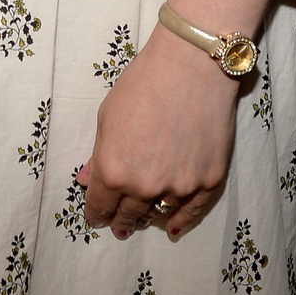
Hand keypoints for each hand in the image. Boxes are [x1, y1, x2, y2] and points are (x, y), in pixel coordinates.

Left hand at [77, 24, 237, 240]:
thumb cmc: (142, 83)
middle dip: (120, 220)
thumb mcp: (107, 117)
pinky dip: (179, 222)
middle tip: (118, 225)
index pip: (100, 207)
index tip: (96, 218)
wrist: (190, 66)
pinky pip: (191, 212)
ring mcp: (179, 187)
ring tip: (142, 220)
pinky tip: (170, 228)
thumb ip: (98, 156)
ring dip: (147, 218)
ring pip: (158, 214)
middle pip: (129, 216)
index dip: (96, 214)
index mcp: (113, 170)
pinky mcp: (208, 181)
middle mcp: (145, 186)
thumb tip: (87, 181)